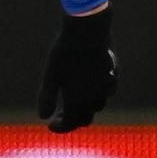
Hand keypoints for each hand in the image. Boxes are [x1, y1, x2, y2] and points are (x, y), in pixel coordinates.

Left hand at [37, 7, 116, 132]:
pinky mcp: (113, 74)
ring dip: (85, 108)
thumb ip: (47, 97)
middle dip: (72, 119)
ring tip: (72, 100)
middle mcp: (96, 97)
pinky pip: (106, 92)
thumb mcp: (51, 75)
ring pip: (97, 106)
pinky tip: (88, 86)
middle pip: (85, 118)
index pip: (70, 123)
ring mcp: (107, 86)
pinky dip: (95, 95)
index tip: (50, 125)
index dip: (60, 127)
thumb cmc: (65, 53)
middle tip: (59, 114)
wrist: (88, 30)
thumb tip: (43, 117)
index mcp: (79, 100)